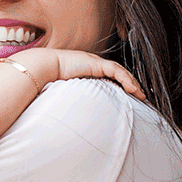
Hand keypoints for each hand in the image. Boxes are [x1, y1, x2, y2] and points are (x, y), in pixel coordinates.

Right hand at [11, 49, 144, 99]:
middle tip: (140, 97)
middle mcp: (91, 65)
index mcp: (84, 71)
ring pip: (120, 71)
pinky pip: (116, 71)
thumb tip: (71, 118)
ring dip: (132, 83)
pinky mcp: (96, 63)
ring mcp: (94, 62)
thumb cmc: (46, 81)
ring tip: (140, 94)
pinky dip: (126, 79)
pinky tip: (132, 89)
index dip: (119, 85)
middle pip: (116, 73)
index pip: (107, 76)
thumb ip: (70, 100)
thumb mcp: (63, 93)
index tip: (127, 97)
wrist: (41, 68)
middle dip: (130, 84)